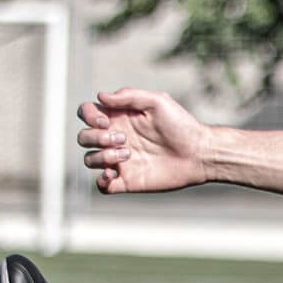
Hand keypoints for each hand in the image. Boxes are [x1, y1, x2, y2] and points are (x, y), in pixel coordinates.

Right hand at [76, 88, 210, 194]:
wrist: (199, 154)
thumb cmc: (181, 125)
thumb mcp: (157, 102)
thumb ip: (129, 96)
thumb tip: (100, 96)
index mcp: (119, 117)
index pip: (86, 113)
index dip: (88, 116)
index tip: (105, 121)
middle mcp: (116, 138)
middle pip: (84, 137)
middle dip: (96, 137)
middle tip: (122, 139)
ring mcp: (120, 161)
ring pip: (89, 160)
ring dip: (101, 157)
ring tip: (127, 155)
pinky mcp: (127, 181)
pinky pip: (102, 186)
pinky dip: (101, 182)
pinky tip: (113, 175)